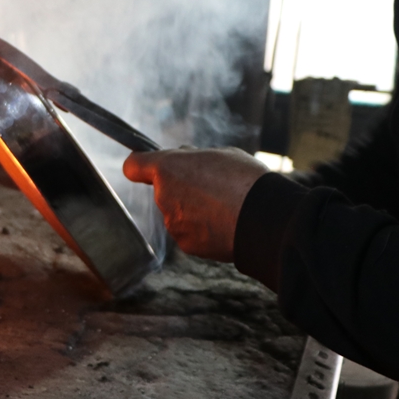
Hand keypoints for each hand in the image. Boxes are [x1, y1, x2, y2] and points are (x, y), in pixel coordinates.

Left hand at [123, 147, 267, 261]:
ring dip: (193, 208)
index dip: (140, 165)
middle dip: (181, 187)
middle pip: (164, 189)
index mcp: (167, 168)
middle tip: (211, 185)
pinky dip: (202, 228)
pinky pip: (189, 231)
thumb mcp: (220, 154)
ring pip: (178, 211)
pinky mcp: (186, 244)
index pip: (134, 165)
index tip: (146, 167)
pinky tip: (224, 223)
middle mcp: (163, 196)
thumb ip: (194, 157)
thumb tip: (184, 157)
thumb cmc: (245, 179)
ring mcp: (173, 223)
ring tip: (223, 205)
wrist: (264, 218)